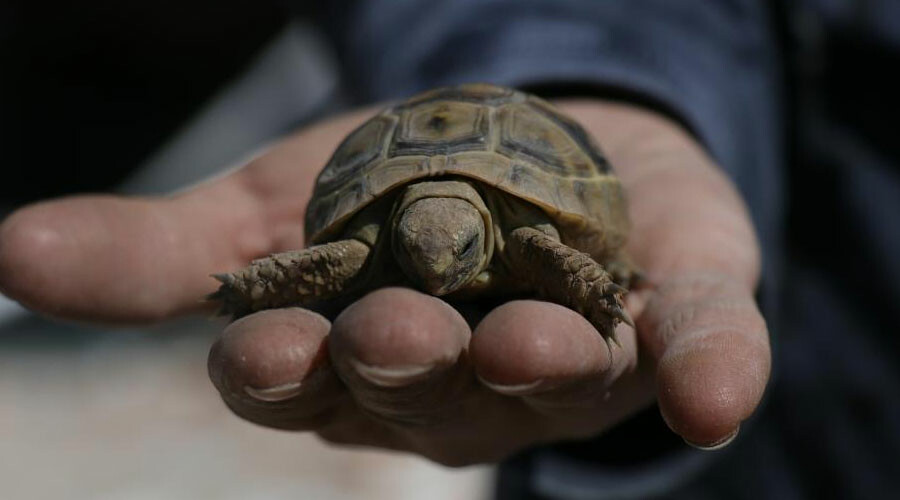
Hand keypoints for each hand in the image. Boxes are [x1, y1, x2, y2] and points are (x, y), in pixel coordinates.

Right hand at [0, 99, 768, 465]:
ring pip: (552, 379)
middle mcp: (463, 377)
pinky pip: (699, 345)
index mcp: (358, 358)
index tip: (255, 353)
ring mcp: (574, 353)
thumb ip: (165, 252)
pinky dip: (708, 367)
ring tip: (530, 340)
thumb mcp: (272, 209)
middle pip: (426, 387)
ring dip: (536, 366)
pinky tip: (712, 391)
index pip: (308, 383)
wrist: (522, 146)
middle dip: (405, 364)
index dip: (281, 373)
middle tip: (389, 332)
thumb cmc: (387, 197)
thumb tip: (7, 255)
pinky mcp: (673, 311)